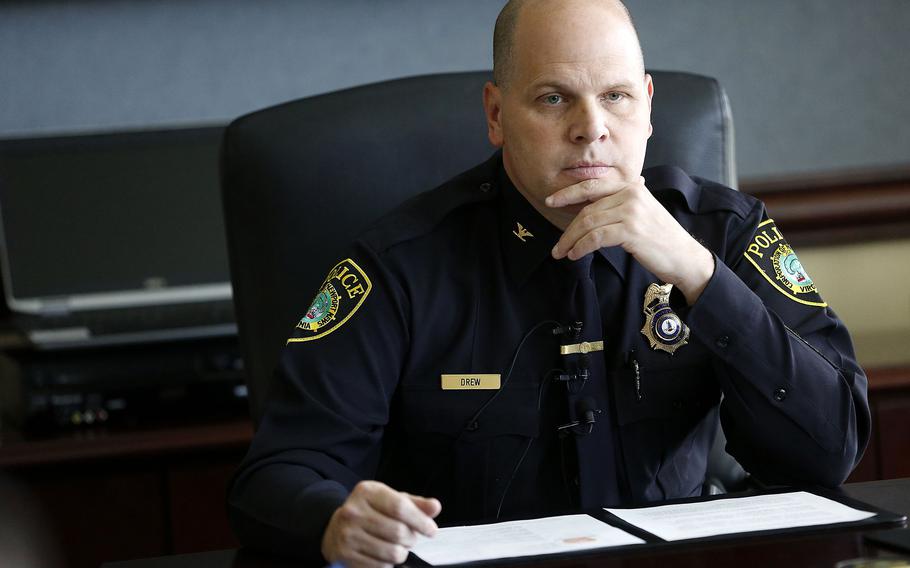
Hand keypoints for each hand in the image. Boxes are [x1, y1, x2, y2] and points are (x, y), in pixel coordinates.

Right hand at [321, 480, 441, 567]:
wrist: (336, 528)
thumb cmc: (370, 512)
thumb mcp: (390, 500)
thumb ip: (415, 504)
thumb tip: (435, 507)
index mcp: (366, 492)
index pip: (400, 507)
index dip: (420, 521)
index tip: (431, 530)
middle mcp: (353, 512)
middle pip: (398, 532)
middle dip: (411, 538)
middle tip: (409, 538)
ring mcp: (347, 535)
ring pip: (392, 553)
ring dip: (401, 553)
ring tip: (397, 546)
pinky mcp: (345, 555)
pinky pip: (380, 567)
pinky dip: (388, 564)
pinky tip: (383, 554)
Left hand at [547, 177, 713, 304]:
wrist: (684, 256)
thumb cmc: (660, 238)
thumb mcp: (640, 212)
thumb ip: (619, 203)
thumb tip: (590, 204)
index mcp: (632, 186)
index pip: (593, 186)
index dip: (569, 193)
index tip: (550, 201)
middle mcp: (631, 194)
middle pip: (588, 209)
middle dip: (568, 228)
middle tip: (556, 245)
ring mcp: (631, 211)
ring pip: (589, 223)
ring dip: (571, 240)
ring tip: (562, 253)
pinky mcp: (631, 230)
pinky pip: (596, 237)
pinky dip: (581, 247)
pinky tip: (575, 255)